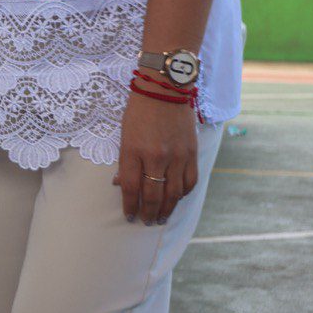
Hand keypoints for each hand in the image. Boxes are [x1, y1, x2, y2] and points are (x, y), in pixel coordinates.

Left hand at [114, 81, 198, 224]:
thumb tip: (121, 184)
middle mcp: (156, 157)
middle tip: (145, 222)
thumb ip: (125, 161)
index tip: (129, 216)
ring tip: (160, 218)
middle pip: (153, 195)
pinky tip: (177, 199)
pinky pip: (190, 181)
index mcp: (133, 150)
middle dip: (148, 212)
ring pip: (174, 193)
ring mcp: (176, 156)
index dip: (129, 206)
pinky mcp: (191, 153)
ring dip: (167, 209)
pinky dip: (183, 194)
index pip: (131, 187)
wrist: (164, 89)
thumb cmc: (139, 110)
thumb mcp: (124, 134)